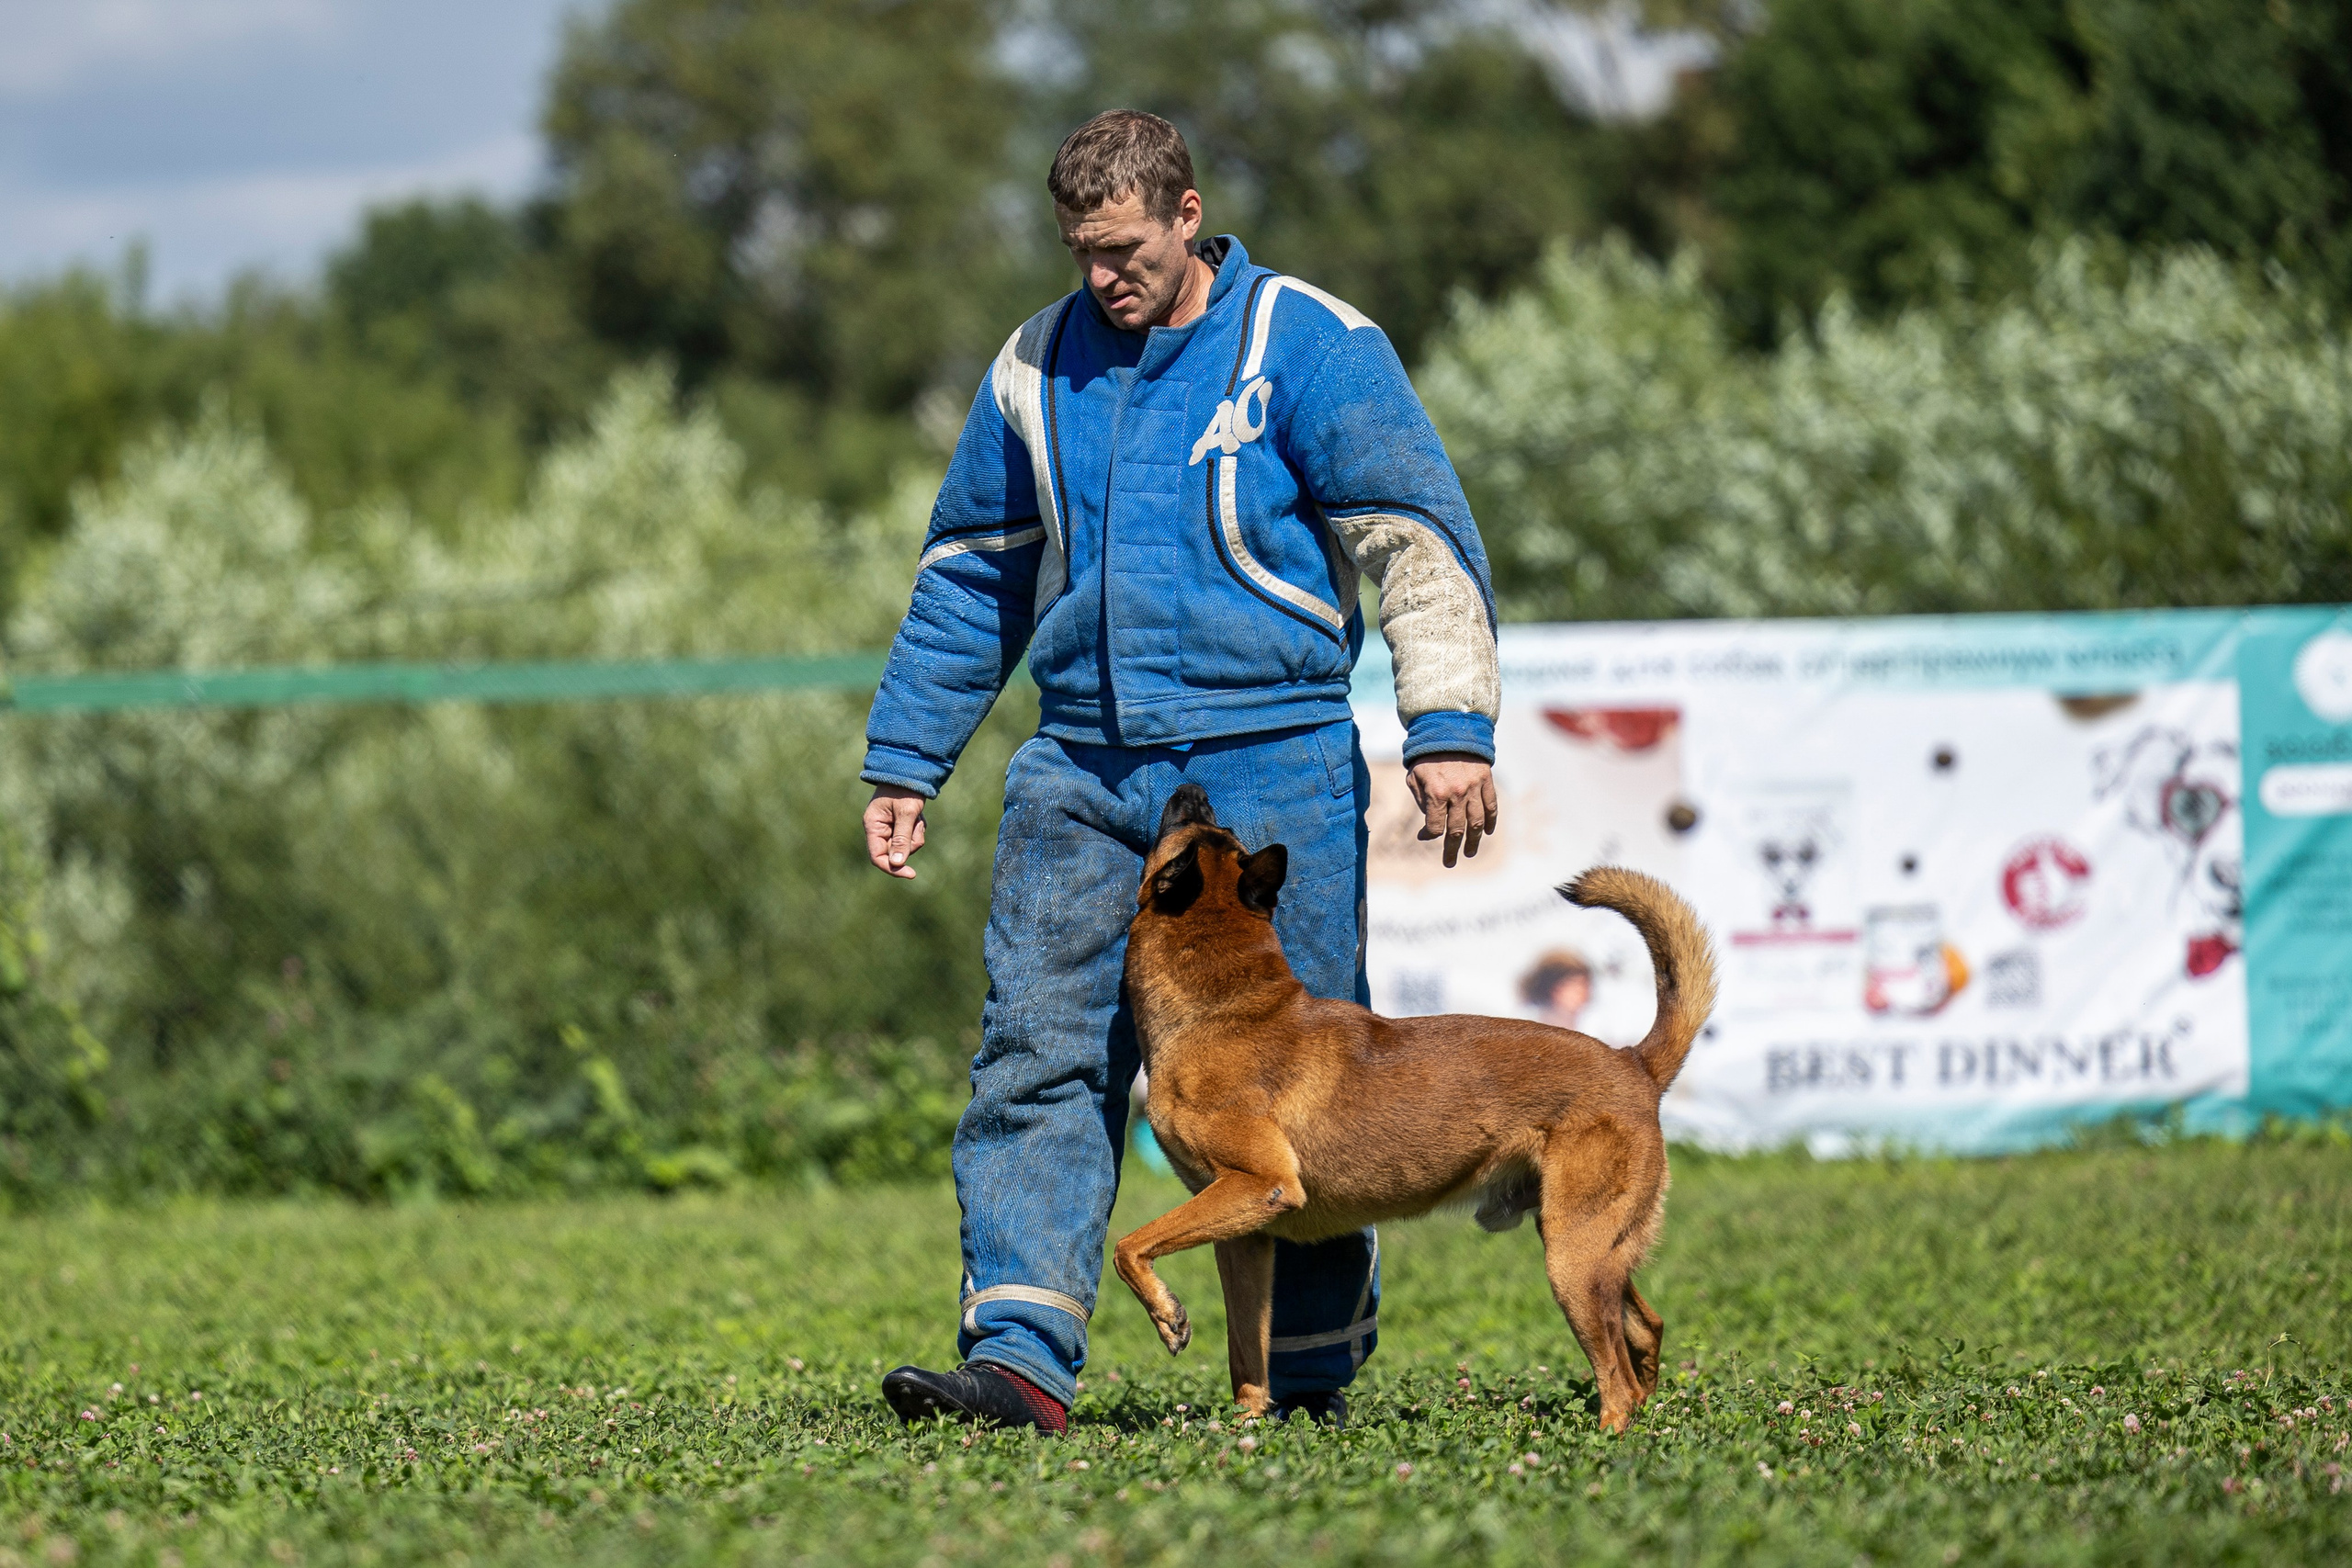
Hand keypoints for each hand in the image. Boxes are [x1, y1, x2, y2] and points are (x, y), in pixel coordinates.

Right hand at [863, 786, 928, 878]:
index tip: (911, 874)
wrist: (912, 770)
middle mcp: (878, 828)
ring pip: (905, 846)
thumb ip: (902, 839)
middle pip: (894, 852)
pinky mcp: (900, 824)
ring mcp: (889, 827)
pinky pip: (911, 837)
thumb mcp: (907, 813)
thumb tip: (897, 864)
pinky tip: (919, 815)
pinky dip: (918, 829)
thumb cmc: (906, 788)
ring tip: (918, 816)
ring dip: (915, 835)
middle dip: (909, 843)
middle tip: (917, 824)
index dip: (892, 868)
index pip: (877, 857)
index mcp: (873, 825)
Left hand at [1406, 753, 1497, 867]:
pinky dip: (1490, 821)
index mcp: (1436, 794)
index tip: (1425, 837)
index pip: (1436, 827)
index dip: (1430, 836)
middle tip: (1450, 862)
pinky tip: (1486, 832)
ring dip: (1474, 841)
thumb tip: (1428, 827)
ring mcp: (1474, 788)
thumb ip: (1422, 802)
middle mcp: (1457, 794)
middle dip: (1453, 849)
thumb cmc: (1426, 756)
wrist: (1448, 729)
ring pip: (1477, 822)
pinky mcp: (1486, 781)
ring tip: (1469, 853)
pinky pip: (1491, 806)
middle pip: (1457, 830)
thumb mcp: (1414, 777)